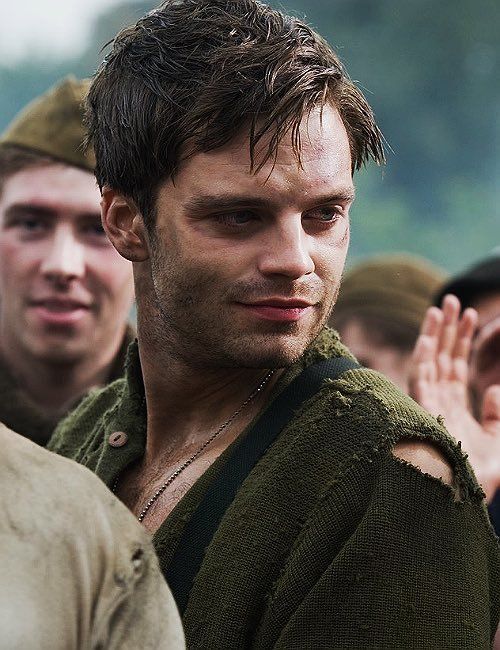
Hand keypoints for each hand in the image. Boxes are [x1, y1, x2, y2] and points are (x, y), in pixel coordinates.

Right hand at [408, 294, 499, 499]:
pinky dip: (423, 360)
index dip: (463, 340)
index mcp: (454, 407)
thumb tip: (493, 387)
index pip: (457, 365)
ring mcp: (428, 407)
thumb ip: (496, 415)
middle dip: (448, 329)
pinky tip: (429, 340)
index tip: (472, 314)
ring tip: (441, 308)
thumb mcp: (497, 443)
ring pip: (429, 363)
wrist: (458, 503)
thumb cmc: (477, 480)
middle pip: (442, 358)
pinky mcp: (422, 415)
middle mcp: (438, 402)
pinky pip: (420, 382)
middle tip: (452, 300)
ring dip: (435, 336)